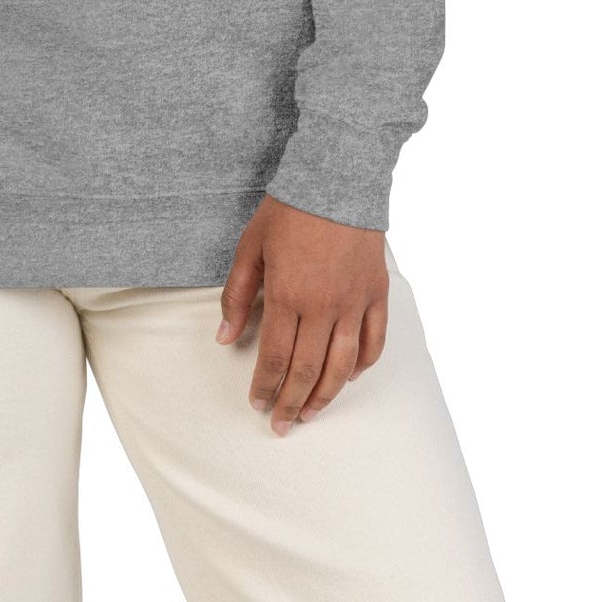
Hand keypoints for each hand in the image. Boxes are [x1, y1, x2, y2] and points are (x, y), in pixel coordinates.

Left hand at [214, 193, 387, 435]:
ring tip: (310, 414)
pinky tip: (348, 377)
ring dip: (326, 396)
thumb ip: (237, 295)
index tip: (257, 404)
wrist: (337, 178)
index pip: (274, 357)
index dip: (265, 385)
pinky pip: (374, 342)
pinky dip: (362, 365)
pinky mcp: (377, 294)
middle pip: (308, 370)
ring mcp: (354, 302)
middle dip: (291, 402)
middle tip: (281, 424)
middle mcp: (323, 306)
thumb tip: (224, 337)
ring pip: (342, 365)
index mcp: (288, 294)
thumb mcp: (250, 246)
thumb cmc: (289, 210)